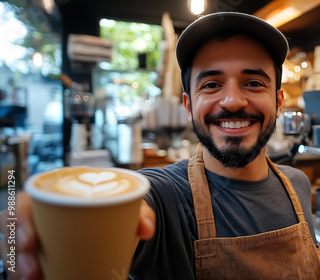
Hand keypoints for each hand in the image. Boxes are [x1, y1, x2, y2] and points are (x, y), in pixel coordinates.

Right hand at [0, 193, 154, 279]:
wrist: (116, 222)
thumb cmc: (115, 208)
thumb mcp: (130, 207)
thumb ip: (141, 214)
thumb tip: (146, 230)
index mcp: (53, 194)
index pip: (22, 202)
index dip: (19, 221)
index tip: (31, 241)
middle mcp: (38, 214)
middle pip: (11, 229)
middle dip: (15, 251)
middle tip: (32, 270)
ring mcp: (35, 235)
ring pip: (12, 250)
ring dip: (17, 267)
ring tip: (32, 279)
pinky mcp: (38, 253)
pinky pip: (22, 263)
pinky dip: (24, 273)